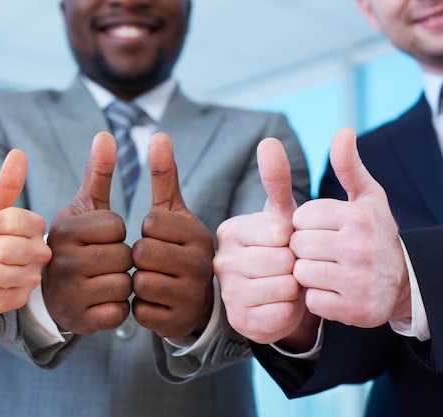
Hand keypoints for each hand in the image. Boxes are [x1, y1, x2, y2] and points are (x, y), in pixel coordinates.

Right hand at [43, 132, 132, 334]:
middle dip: (122, 259)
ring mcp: (68, 292)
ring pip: (125, 284)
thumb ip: (98, 173)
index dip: (116, 232)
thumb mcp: (85, 208)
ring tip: (103, 280)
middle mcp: (60, 259)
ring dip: (123, 283)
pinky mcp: (79, 320)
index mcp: (63, 228)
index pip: (116, 226)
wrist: (56, 293)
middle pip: (123, 256)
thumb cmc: (78, 244)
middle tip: (104, 262)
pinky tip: (102, 300)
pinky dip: (118, 307)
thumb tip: (106, 134)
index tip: (101, 237)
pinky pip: (120, 312)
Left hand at [131, 133, 213, 338]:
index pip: (150, 223)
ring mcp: (192, 295)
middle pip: (142, 253)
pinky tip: (155, 301)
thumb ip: (165, 175)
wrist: (191, 298)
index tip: (158, 236)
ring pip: (139, 281)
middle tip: (154, 261)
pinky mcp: (178, 322)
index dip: (145, 230)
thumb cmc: (175, 248)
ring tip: (154, 279)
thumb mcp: (172, 212)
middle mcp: (202, 264)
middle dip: (139, 257)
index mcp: (199, 232)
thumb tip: (159, 133)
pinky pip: (139, 310)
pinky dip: (140, 306)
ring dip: (137, 281)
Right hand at [214, 137, 313, 346]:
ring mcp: (228, 292)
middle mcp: (221, 260)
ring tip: (285, 285)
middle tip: (288, 268)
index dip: (295, 239)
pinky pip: (283, 312)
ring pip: (284, 286)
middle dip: (297, 264)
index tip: (286, 243)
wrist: (282, 296)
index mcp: (230, 230)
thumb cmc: (282, 251)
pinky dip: (291, 310)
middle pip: (283, 260)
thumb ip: (275, 178)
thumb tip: (269, 140)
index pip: (280, 232)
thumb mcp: (282, 214)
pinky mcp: (240, 320)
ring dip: (296, 288)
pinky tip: (281, 305)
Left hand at [291, 127, 409, 326]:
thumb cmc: (375, 235)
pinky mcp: (354, 309)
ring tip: (329, 270)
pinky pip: (311, 301)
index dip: (307, 225)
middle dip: (305, 249)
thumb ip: (349, 166)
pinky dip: (318, 298)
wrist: (403, 284)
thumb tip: (343, 131)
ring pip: (301, 273)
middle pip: (298, 245)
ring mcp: (359, 280)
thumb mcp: (368, 198)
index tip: (324, 230)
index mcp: (359, 217)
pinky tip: (335, 291)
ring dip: (309, 274)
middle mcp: (361, 247)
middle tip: (325, 253)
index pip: (302, 217)